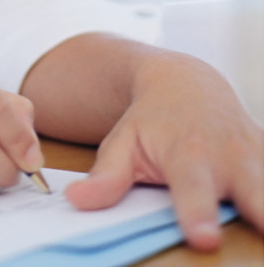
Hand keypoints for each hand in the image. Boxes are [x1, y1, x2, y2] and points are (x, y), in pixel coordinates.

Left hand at [65, 51, 263, 249]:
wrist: (187, 83)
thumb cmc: (152, 120)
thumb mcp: (123, 142)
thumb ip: (106, 176)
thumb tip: (76, 201)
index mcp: (189, 154)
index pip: (193, 189)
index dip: (199, 214)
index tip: (204, 239)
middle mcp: (230, 156)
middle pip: (255, 191)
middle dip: (263, 212)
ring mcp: (257, 157)